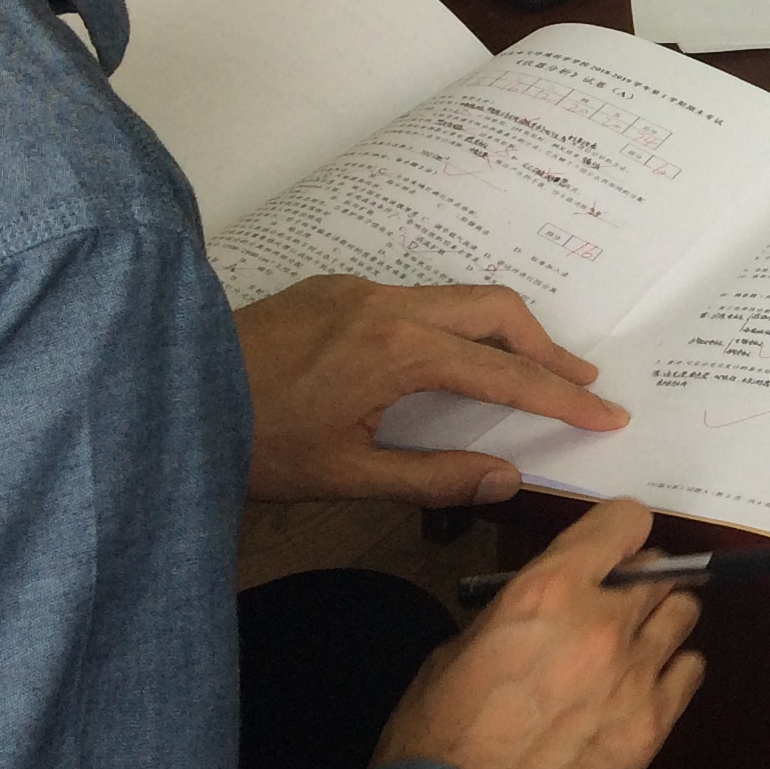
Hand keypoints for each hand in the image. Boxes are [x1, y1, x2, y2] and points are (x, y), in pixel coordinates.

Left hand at [236, 275, 628, 505]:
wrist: (162, 394)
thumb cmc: (249, 444)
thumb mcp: (344, 476)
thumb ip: (432, 477)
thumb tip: (506, 479)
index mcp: (400, 351)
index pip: (506, 372)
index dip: (562, 398)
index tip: (606, 413)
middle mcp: (388, 304)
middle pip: (496, 308)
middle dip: (545, 345)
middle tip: (580, 382)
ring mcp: (358, 289)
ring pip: (456, 297)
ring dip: (499, 332)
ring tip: (524, 369)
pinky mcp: (332, 290)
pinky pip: (414, 297)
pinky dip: (451, 325)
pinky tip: (442, 361)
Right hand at [374, 500, 707, 768]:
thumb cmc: (436, 738)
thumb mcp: (459, 650)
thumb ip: (518, 616)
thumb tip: (551, 610)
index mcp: (548, 592)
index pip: (623, 523)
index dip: (618, 532)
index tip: (611, 548)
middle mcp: (603, 622)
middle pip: (658, 571)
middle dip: (636, 584)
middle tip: (612, 608)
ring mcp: (636, 674)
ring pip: (683, 615)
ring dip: (658, 624)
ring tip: (629, 649)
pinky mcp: (654, 725)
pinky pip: (691, 671)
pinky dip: (671, 672)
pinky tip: (642, 689)